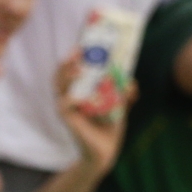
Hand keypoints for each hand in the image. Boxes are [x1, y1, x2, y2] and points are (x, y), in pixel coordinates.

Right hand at [55, 51, 132, 170]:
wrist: (107, 149)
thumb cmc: (110, 123)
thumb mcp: (120, 103)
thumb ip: (125, 91)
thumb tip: (132, 82)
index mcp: (80, 89)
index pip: (71, 68)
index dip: (74, 56)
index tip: (81, 43)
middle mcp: (69, 95)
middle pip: (61, 74)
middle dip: (68, 61)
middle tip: (78, 51)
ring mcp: (66, 106)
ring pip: (59, 86)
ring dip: (67, 74)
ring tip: (78, 67)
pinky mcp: (67, 118)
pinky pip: (64, 104)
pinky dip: (71, 98)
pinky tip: (79, 96)